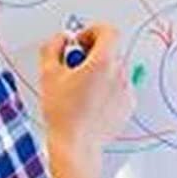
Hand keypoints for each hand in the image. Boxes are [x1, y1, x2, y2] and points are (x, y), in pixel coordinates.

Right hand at [38, 22, 133, 152]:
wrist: (76, 146)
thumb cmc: (63, 113)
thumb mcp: (48, 73)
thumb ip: (53, 46)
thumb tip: (62, 38)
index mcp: (103, 61)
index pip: (108, 31)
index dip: (92, 32)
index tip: (80, 43)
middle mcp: (120, 74)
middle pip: (110, 51)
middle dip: (93, 54)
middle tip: (75, 68)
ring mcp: (127, 91)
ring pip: (115, 70)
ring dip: (100, 72)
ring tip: (81, 90)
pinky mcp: (128, 106)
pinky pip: (119, 88)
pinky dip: (107, 89)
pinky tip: (90, 103)